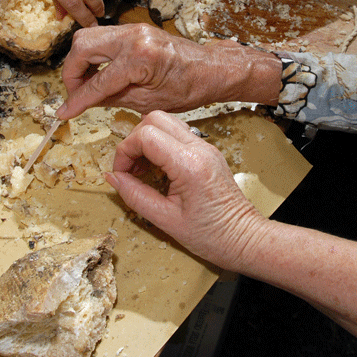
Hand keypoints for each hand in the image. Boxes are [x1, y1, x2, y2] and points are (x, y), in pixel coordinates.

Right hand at [58, 24, 231, 118]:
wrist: (210, 69)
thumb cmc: (188, 88)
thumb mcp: (148, 102)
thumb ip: (112, 98)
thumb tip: (84, 101)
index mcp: (140, 59)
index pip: (97, 82)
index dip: (77, 100)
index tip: (63, 113)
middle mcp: (134, 37)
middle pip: (82, 46)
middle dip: (72, 72)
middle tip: (75, 94)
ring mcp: (134, 29)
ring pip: (88, 37)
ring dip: (80, 61)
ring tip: (86, 85)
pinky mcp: (135, 29)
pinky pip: (103, 37)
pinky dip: (94, 55)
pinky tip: (99, 73)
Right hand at [107, 111, 264, 269]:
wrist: (244, 238)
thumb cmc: (213, 235)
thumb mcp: (166, 220)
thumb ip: (135, 196)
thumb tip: (113, 178)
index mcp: (190, 164)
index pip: (146, 136)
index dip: (125, 152)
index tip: (121, 174)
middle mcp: (199, 148)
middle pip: (155, 118)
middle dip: (134, 140)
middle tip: (130, 169)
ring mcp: (205, 147)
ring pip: (166, 121)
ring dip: (147, 139)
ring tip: (142, 169)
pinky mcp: (207, 151)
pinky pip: (177, 133)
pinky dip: (160, 144)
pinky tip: (157, 168)